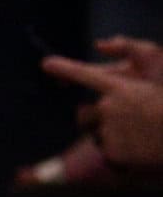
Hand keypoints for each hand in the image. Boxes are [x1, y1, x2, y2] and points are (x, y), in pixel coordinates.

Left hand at [45, 37, 162, 178]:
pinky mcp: (113, 153)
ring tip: (136, 134)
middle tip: (126, 120)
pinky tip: (138, 147)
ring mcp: (110, 131)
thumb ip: (129, 48)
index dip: (64, 68)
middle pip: (84, 114)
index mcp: (119, 86)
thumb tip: (100, 43)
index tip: (46, 63)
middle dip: (97, 118)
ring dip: (109, 134)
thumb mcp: (157, 62)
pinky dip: (119, 151)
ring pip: (95, 134)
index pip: (84, 74)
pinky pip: (106, 151)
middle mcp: (109, 107)